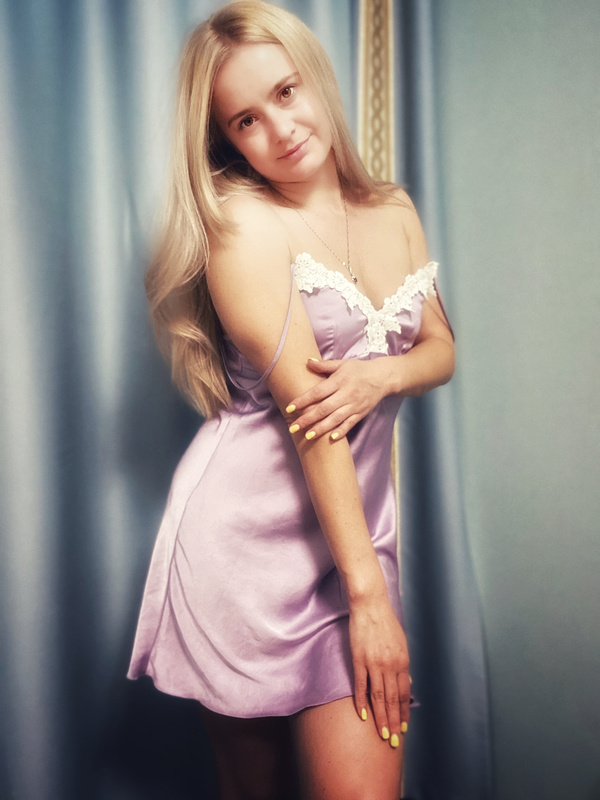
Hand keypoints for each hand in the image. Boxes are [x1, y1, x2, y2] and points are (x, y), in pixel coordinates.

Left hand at [286, 357, 385, 440]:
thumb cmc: (359, 369)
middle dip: (307, 419)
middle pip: (324, 408)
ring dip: (321, 428)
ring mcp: (354, 405)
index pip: (317, 392)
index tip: (289, 408)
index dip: (303, 400)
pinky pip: (350, 424)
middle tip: (293, 427)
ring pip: (335, 419)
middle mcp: (346, 394)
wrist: (383, 377)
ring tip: (307, 436)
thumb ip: (324, 365)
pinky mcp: (361, 413)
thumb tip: (308, 361)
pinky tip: (331, 439)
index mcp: (339, 381)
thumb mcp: (342, 364)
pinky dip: (341, 432)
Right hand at [349, 597, 410, 746]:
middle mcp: (390, 665)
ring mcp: (374, 663)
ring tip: (382, 734)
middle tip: (394, 741)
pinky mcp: (358, 659)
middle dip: (394, 722)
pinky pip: (361, 685)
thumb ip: (403, 665)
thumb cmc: (386, 621)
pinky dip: (362, 701)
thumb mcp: (401, 643)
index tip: (404, 728)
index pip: (404, 694)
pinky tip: (363, 715)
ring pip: (378, 697)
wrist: (370, 604)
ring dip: (380, 718)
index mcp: (402, 661)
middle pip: (392, 700)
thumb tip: (406, 683)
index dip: (403, 713)